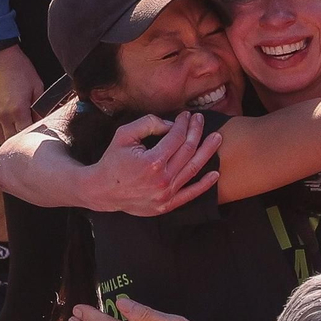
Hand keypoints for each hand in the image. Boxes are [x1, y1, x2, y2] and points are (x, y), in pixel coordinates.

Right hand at [0, 45, 44, 144]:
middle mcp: (2, 115)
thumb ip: (40, 107)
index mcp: (18, 110)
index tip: (38, 132)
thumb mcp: (37, 86)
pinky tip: (6, 126)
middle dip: (21, 139)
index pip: (26, 134)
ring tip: (18, 133)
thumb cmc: (20, 68)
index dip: (33, 135)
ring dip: (9, 137)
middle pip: (12, 139)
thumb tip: (42, 121)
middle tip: (29, 135)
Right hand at [82, 114, 220, 214]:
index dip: (183, 124)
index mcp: (152, 162)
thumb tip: (172, 124)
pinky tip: (215, 173)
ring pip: (193, 169)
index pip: (176, 138)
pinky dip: (205, 184)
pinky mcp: (167, 205)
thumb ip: (148, 124)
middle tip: (201, 120)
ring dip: (207, 152)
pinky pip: (191, 194)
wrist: (103, 191)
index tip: (187, 115)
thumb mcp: (124, 135)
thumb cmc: (113, 160)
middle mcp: (162, 179)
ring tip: (217, 138)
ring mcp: (166, 194)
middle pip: (188, 151)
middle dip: (196, 132)